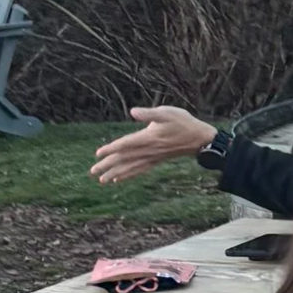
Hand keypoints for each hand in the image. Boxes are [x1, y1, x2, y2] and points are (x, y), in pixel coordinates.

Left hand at [91, 106, 216, 184]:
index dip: (111, 149)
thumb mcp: (167, 112)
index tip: (98, 154)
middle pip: (125, 159)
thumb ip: (149, 113)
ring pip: (131, 167)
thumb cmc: (183, 122)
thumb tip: (133, 112)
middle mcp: (149, 150)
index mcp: (148, 137)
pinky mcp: (156, 161)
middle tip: (93, 172)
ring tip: (102, 180)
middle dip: (108, 165)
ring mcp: (152, 157)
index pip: (126, 144)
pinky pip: (139, 170)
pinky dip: (128, 175)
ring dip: (115, 174)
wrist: (199, 139)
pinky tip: (119, 179)